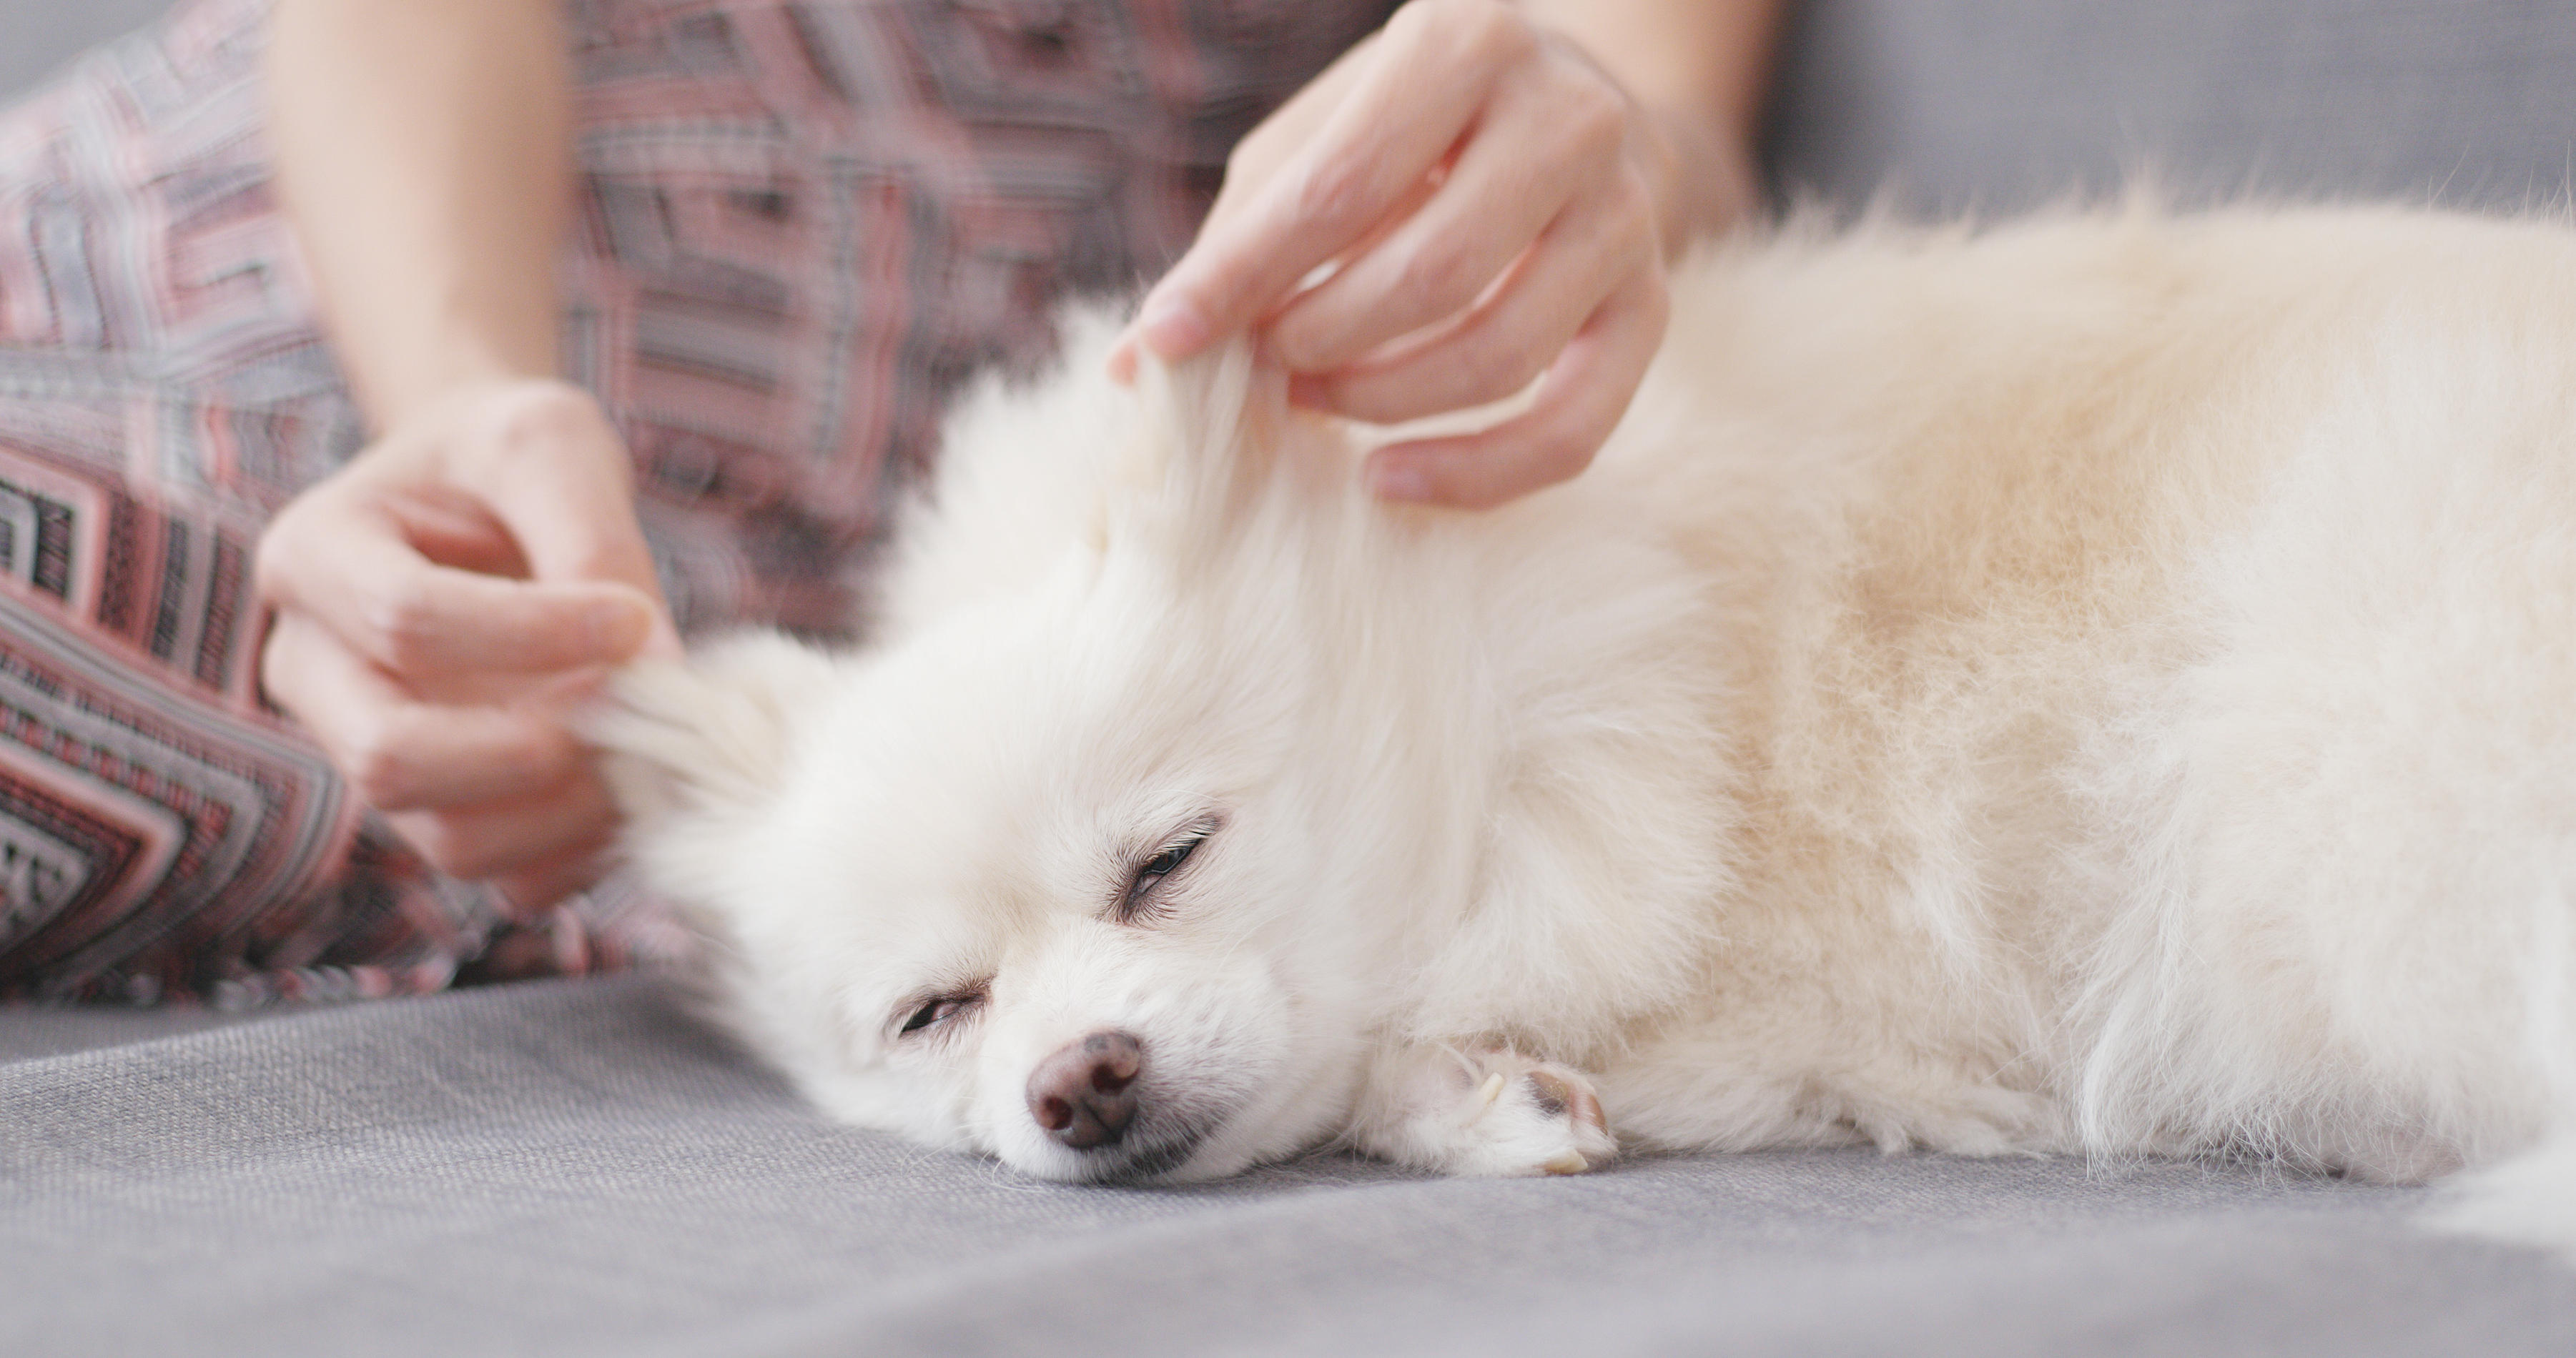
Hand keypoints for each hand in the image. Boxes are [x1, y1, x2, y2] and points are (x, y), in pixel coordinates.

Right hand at [253, 379, 677, 911]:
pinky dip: (578, 851)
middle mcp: (312, 670)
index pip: (406, 622)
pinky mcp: (433, 809)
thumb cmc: (507, 460)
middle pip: (390, 758)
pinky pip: (500, 874)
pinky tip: (633, 788)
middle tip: (633, 713)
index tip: (636, 620)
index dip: (534, 633)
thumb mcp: (548, 446)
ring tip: (650, 749)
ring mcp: (365, 750)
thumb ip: (592, 540)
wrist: (489, 499)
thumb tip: (650, 669)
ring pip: (446, 837)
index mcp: (312, 557)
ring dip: (567, 811)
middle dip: (530, 751)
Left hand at [1119, 0, 1752, 508]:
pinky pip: (1572, 427)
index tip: (1167, 338)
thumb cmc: (1413, 128)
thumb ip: (1240, 237)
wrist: (1570, 111)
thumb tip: (1137, 366)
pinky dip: (1473, 475)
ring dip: (1381, 401)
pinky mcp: (1653, 304)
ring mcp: (1628, 214)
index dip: (1244, 275)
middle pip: (1431, 275)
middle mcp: (1571, 117)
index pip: (1339, 186)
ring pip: (1501, 355)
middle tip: (1266, 364)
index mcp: (1471, 43)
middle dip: (1323, 340)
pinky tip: (1387, 478)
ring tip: (1313, 398)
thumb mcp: (1321, 138)